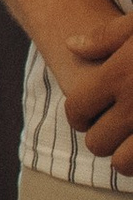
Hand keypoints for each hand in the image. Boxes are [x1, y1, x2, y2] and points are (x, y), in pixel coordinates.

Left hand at [60, 5, 132, 163]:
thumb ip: (106, 37)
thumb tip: (72, 45)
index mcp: (119, 74)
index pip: (77, 110)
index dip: (79, 115)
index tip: (90, 112)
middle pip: (96, 141)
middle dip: (101, 135)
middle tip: (113, 125)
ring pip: (122, 163)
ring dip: (124, 154)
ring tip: (130, 138)